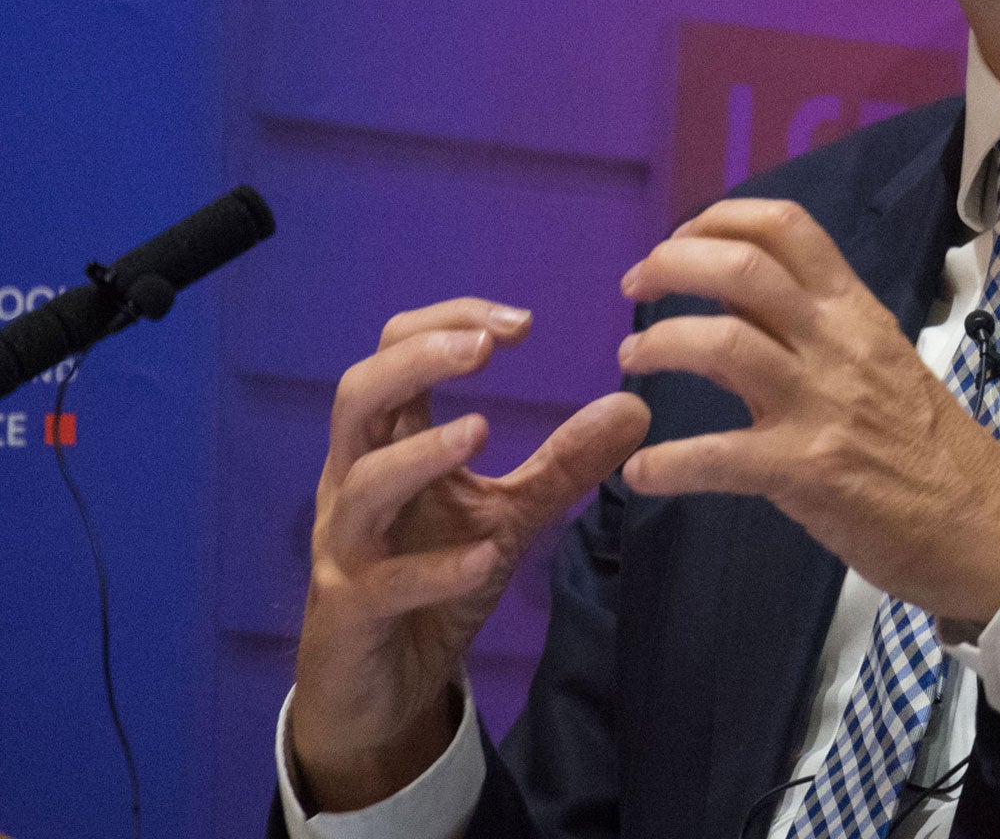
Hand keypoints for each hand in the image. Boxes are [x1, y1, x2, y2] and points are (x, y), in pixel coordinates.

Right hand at [289, 298, 649, 812]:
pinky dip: (435, 569)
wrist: (383, 693)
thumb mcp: (509, 517)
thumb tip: (636, 405)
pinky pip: (384, 584)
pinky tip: (485, 558)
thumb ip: (563, 462)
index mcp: (386, 446)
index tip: (521, 322)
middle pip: (357, 396)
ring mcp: (346, 549)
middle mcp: (353, 484)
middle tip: (484, 348)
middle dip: (416, 361)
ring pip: (362, 485)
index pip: (394, 355)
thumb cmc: (433, 583)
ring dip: (421, 455)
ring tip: (480, 430)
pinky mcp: (351, 614)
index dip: (447, 325)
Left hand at [617, 199, 999, 623]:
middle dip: (673, 264)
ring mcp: (823, 404)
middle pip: (743, 270)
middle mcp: (838, 343)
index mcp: (855, 311)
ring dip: (659, 344)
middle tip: (635, 286)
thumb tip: (742, 305)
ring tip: (631, 361)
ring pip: (723, 343)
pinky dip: (669, 462)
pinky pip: (721, 456)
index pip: (787, 228)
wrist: (980, 522)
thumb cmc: (925, 445)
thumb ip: (815, 330)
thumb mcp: (879, 361)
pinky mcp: (808, 470)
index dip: (717, 219)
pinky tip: (643, 472)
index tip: (678, 240)